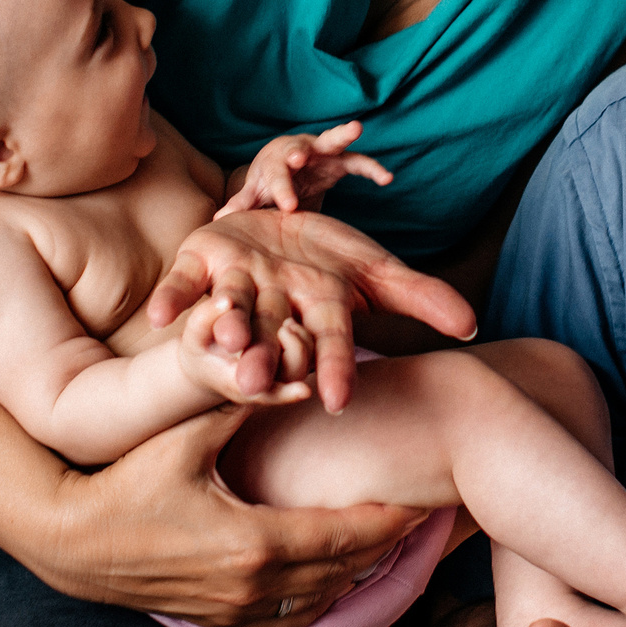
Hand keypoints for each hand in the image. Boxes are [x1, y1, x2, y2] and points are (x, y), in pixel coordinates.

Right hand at [28, 401, 428, 626]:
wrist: (70, 541)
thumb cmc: (124, 480)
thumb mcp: (184, 435)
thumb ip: (242, 401)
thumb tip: (293, 368)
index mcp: (253, 542)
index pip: (346, 536)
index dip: (391, 518)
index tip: (423, 497)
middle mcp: (252, 586)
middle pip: (345, 570)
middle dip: (387, 543)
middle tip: (421, 513)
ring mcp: (237, 610)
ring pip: (323, 598)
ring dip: (358, 570)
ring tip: (388, 537)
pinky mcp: (221, 619)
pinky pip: (292, 618)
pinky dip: (323, 594)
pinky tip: (336, 570)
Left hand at [145, 209, 475, 412]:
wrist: (274, 227)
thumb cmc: (328, 258)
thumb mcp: (376, 269)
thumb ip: (419, 296)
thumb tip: (471, 326)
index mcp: (314, 311)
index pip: (328, 342)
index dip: (331, 366)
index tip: (335, 400)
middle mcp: (273, 306)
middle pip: (272, 336)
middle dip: (264, 359)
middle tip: (255, 384)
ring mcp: (235, 285)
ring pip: (229, 310)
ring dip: (223, 328)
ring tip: (219, 344)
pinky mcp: (200, 262)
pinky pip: (182, 283)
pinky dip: (171, 296)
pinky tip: (154, 315)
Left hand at [220, 120, 394, 214]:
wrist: (287, 166)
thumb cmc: (269, 181)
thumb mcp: (256, 193)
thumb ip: (243, 205)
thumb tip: (219, 218)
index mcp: (276, 162)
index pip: (277, 175)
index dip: (282, 190)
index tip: (288, 207)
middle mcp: (298, 151)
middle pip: (300, 147)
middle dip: (302, 151)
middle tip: (299, 157)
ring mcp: (321, 153)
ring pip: (333, 141)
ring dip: (343, 135)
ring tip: (356, 128)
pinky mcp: (340, 161)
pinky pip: (359, 163)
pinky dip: (372, 169)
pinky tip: (388, 179)